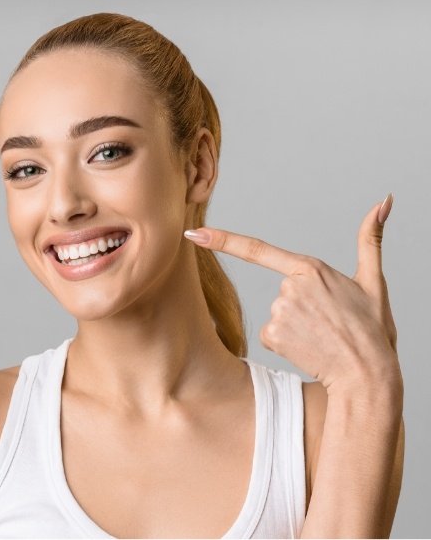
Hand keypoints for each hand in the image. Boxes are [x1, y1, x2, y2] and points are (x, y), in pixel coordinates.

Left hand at [184, 196, 398, 392]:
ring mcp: (279, 310)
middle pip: (282, 293)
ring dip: (296, 326)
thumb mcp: (374, 282)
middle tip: (329, 323)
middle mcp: (289, 286)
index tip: (194, 233)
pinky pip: (271, 334)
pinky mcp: (272, 334)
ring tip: (322, 336)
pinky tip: (308, 347)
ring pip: (277, 315)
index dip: (222, 240)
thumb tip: (383, 202)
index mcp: (311, 269)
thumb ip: (372, 240)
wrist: (367, 374)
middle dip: (302, 307)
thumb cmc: (372, 330)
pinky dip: (287, 342)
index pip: (258, 249)